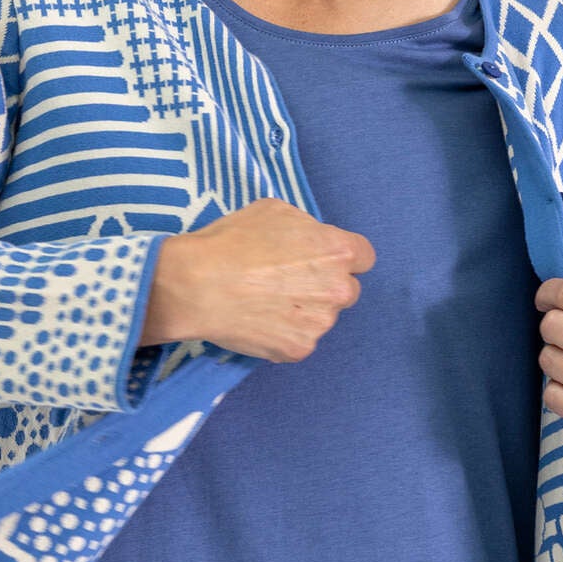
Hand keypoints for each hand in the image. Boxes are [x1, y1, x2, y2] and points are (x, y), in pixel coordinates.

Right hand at [139, 198, 376, 362]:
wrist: (198, 285)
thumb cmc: (233, 241)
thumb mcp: (274, 211)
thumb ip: (305, 227)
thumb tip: (309, 241)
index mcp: (338, 251)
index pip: (364, 257)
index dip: (343, 258)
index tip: (323, 260)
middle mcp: (338, 289)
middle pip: (347, 291)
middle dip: (326, 287)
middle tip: (289, 283)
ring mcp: (320, 324)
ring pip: (322, 318)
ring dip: (304, 312)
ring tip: (266, 303)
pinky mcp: (299, 350)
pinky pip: (299, 341)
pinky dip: (284, 334)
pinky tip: (258, 321)